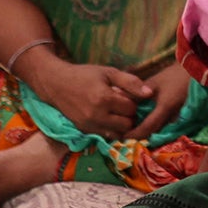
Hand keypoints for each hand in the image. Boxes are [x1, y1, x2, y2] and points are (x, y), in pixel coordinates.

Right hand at [35, 61, 149, 141]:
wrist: (56, 84)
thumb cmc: (85, 75)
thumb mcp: (109, 72)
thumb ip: (131, 82)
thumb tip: (150, 94)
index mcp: (104, 98)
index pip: (131, 109)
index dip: (132, 102)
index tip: (126, 96)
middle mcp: (97, 115)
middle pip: (126, 124)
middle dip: (128, 116)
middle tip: (122, 106)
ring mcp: (89, 125)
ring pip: (117, 133)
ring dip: (120, 125)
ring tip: (116, 113)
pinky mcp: (84, 130)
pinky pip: (105, 136)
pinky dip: (110, 129)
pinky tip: (107, 118)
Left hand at [123, 63, 194, 140]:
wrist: (195, 74)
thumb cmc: (174, 76)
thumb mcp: (154, 82)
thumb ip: (136, 92)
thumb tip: (116, 94)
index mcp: (165, 107)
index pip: (148, 127)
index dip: (135, 134)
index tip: (123, 136)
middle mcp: (173, 117)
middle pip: (153, 132)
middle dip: (139, 135)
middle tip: (125, 132)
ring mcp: (179, 119)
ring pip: (160, 130)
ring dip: (147, 131)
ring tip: (134, 127)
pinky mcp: (181, 118)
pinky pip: (166, 126)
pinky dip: (155, 126)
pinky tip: (148, 121)